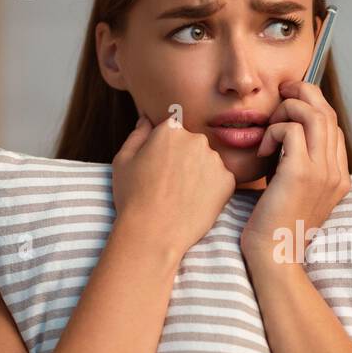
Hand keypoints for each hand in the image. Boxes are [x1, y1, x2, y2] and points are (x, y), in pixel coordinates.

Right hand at [111, 113, 235, 260]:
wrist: (153, 232)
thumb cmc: (133, 197)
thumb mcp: (123, 161)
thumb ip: (137, 135)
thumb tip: (147, 120)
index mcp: (170, 130)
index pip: (173, 131)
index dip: (165, 151)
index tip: (159, 168)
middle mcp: (196, 139)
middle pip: (193, 145)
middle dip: (185, 159)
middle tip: (171, 184)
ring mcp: (214, 160)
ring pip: (208, 162)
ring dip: (199, 173)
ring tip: (182, 196)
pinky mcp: (228, 181)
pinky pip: (221, 180)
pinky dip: (212, 190)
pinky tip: (195, 203)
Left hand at [241, 80, 350, 262]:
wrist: (274, 257)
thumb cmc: (274, 227)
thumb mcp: (292, 190)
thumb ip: (296, 164)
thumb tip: (283, 135)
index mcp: (339, 177)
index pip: (333, 126)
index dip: (312, 106)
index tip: (288, 103)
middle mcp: (336, 172)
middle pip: (328, 113)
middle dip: (303, 94)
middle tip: (281, 92)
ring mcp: (322, 172)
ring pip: (313, 114)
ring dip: (287, 109)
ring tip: (269, 126)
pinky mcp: (301, 173)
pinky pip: (290, 129)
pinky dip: (273, 131)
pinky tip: (262, 151)